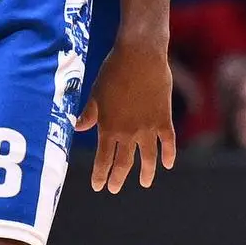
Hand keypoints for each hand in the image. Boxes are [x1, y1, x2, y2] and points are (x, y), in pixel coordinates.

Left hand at [81, 41, 178, 192]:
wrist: (140, 55)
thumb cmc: (113, 71)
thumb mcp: (96, 93)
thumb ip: (89, 114)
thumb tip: (77, 128)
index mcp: (108, 127)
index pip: (103, 159)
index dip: (101, 175)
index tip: (99, 186)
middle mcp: (128, 132)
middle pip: (124, 163)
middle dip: (118, 178)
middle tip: (115, 189)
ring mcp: (148, 127)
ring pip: (148, 157)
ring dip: (146, 173)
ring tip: (144, 182)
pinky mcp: (163, 118)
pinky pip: (168, 142)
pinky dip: (169, 154)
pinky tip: (168, 164)